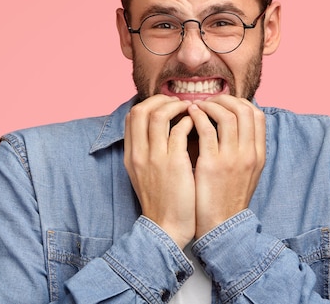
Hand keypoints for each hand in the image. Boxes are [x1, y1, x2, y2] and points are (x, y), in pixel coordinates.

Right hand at [123, 95, 195, 248]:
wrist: (167, 228)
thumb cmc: (163, 201)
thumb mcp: (145, 175)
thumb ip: (149, 151)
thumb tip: (164, 128)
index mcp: (131, 155)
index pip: (131, 116)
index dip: (149, 104)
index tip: (166, 105)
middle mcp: (139, 153)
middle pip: (140, 110)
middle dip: (160, 100)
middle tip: (179, 103)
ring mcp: (155, 158)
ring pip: (158, 115)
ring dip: (176, 107)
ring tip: (190, 110)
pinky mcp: (174, 163)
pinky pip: (179, 130)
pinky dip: (189, 122)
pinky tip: (198, 125)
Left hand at [187, 95, 265, 237]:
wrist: (220, 226)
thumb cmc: (227, 198)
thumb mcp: (247, 173)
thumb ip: (244, 149)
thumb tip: (234, 125)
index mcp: (258, 155)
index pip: (257, 115)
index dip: (239, 102)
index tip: (223, 103)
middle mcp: (248, 154)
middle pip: (244, 110)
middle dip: (224, 99)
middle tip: (207, 100)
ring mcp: (232, 159)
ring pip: (227, 115)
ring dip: (209, 105)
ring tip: (196, 106)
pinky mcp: (212, 165)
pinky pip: (206, 130)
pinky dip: (198, 117)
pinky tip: (189, 116)